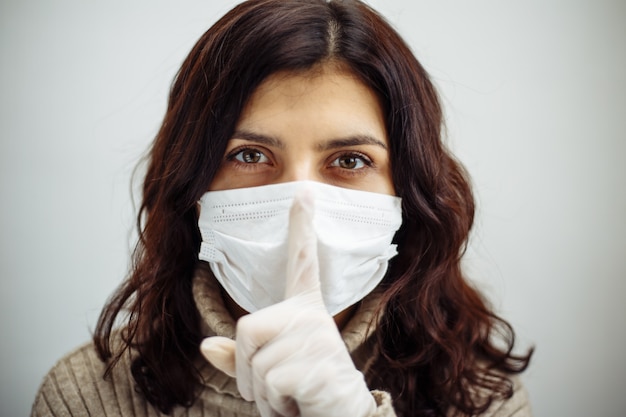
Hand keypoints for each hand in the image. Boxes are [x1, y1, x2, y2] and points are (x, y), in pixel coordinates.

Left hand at [200, 188, 375, 416]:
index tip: (304, 192)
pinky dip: (274, 404)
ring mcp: (317, 337)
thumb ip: (237, 357)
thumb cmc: (301, 392)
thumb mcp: (266, 372)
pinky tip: (299, 402)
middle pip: (247, 328)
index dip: (301, 226)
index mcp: (304, 310)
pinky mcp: (315, 363)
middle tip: (278, 386)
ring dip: (262, 392)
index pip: (302, 261)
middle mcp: (312, 316)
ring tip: (292, 394)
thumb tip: (205, 344)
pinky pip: (267, 383)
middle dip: (247, 369)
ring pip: (254, 362)